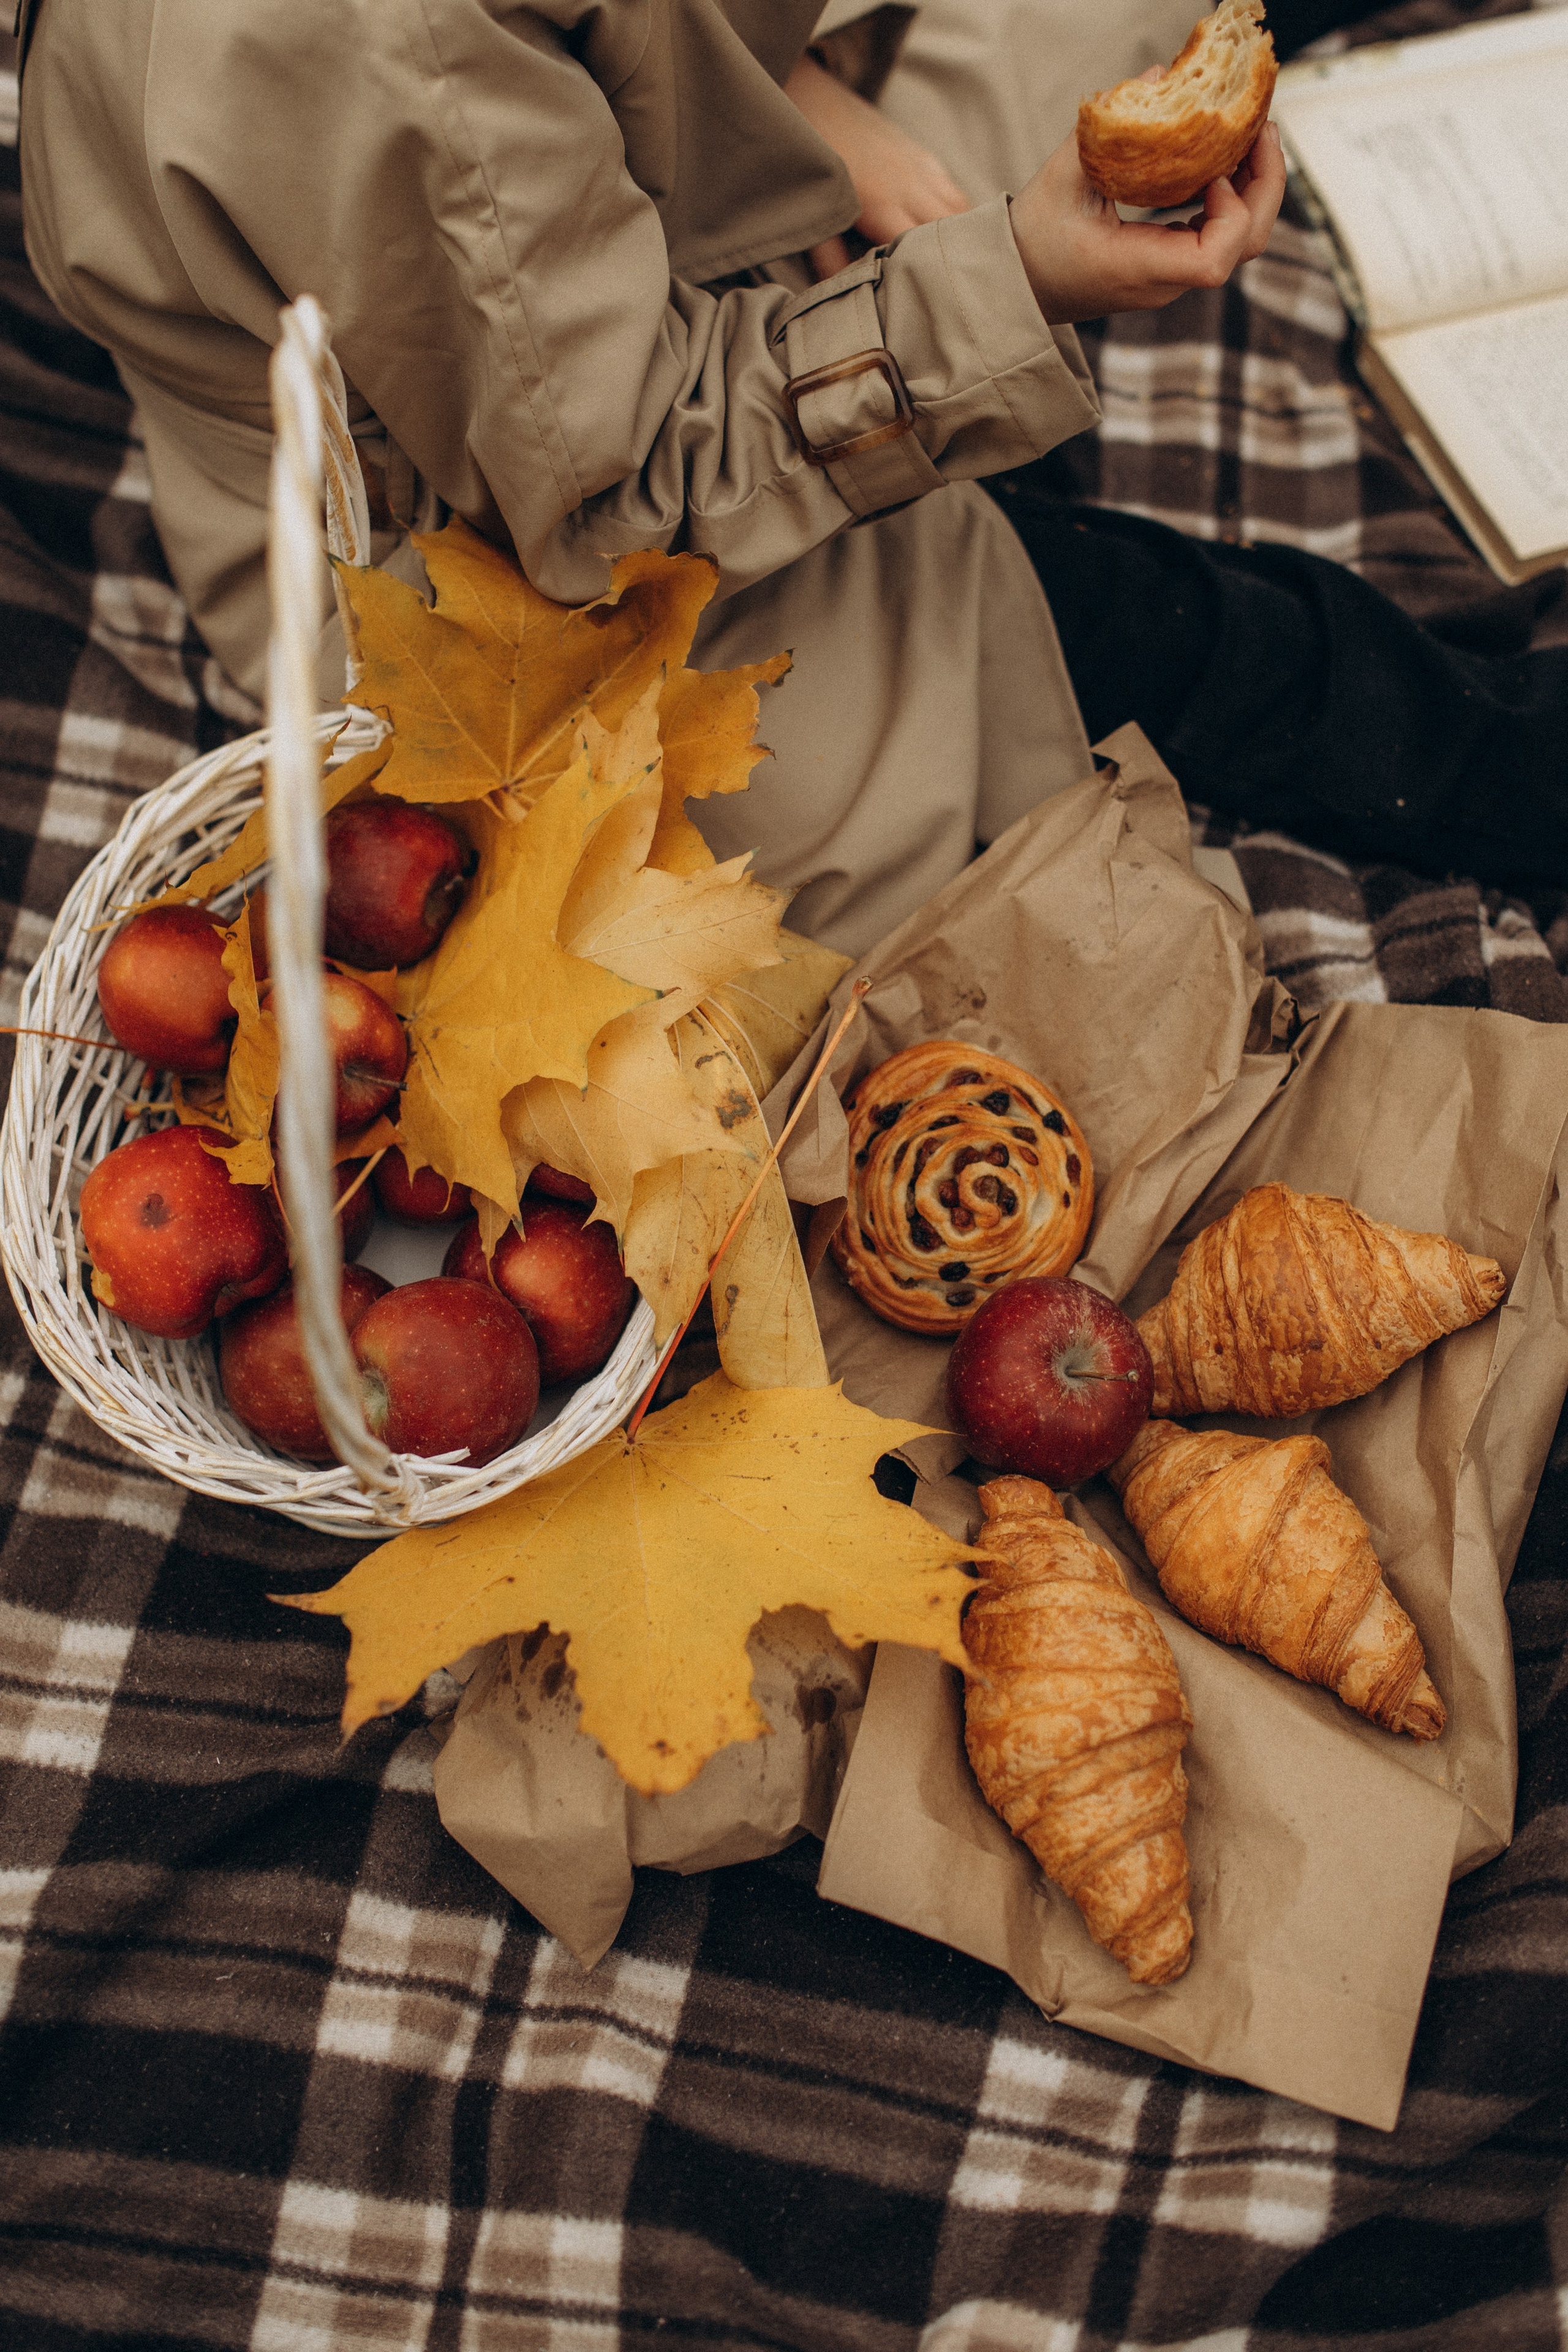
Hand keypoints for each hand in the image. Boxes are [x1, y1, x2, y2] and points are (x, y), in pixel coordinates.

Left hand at [784, 52, 969, 280]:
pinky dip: (958, 213)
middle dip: (957, 261)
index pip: (924, 250)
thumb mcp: (816, 209)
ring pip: (960, 209)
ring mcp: (920, 166)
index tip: (936, 299)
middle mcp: (912, 185)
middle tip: (957, 291)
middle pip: (953, 232)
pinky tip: (951, 231)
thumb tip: (838, 296)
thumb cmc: (809, 155)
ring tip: (959, 267)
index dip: (932, 276)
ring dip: (962, 238)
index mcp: (885, 204)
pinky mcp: (920, 154)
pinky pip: (952, 189)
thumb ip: (829, 256)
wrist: (809, 95)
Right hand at [1009, 121, 1285, 323]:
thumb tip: (1158, 74)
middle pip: (1246, 246)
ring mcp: (1173, 276)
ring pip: (1241, 242)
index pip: (1214, 261)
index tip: (1215, 173)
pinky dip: (1234, 194)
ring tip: (1252, 135)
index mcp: (1138, 269)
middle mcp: (1164, 281)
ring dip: (1255, 186)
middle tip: (1262, 128)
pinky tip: (1226, 157)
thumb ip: (1106, 127)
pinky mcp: (1172, 264)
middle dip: (1266, 184)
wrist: (1019, 281)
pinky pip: (1221, 233)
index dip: (1232, 213)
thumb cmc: (1033, 237)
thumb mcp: (1062, 177)